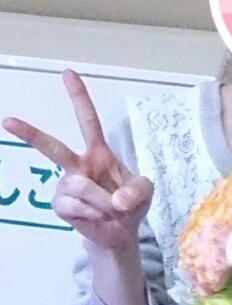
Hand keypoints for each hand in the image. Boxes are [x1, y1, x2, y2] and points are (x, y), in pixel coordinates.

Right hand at [2, 70, 152, 253]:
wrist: (121, 231)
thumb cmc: (130, 202)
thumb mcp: (145, 191)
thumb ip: (137, 191)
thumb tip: (118, 200)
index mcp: (99, 152)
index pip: (88, 120)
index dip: (79, 97)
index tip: (68, 73)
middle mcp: (77, 165)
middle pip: (53, 147)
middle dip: (30, 134)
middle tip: (7, 120)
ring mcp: (65, 185)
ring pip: (81, 186)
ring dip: (104, 202)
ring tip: (112, 209)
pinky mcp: (59, 205)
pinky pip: (77, 206)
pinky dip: (95, 214)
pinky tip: (98, 217)